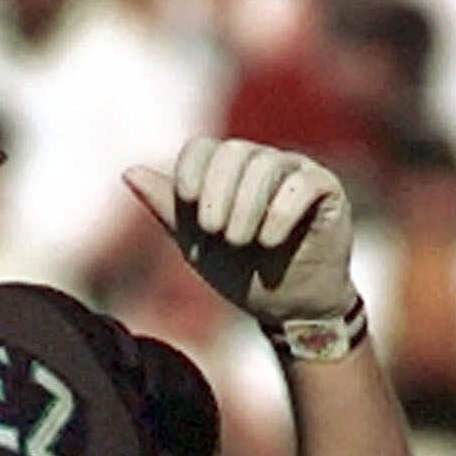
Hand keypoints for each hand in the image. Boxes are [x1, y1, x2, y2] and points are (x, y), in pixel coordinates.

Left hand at [123, 137, 358, 326]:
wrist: (288, 308)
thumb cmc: (242, 274)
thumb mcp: (196, 244)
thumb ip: (167, 208)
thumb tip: (128, 171)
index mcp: (228, 172)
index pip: (203, 148)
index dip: (191, 171)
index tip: (188, 203)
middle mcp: (263, 163)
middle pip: (234, 151)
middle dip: (218, 193)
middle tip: (216, 233)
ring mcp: (296, 173)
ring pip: (266, 165)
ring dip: (246, 207)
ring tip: (241, 241)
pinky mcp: (327, 190)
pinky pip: (303, 185)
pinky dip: (280, 213)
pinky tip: (268, 241)